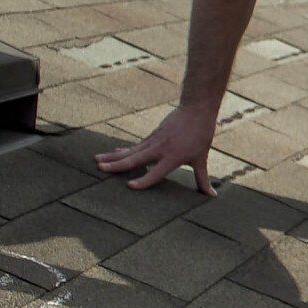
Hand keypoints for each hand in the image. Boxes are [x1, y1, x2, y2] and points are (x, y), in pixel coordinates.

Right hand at [95, 104, 218, 195]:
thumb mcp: (201, 159)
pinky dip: (122, 151)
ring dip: (113, 157)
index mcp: (172, 157)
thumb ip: (202, 179)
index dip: (144, 180)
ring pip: (130, 151)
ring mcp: (153, 142)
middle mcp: (159, 149)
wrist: (195, 110)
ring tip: (96, 161)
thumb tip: (211, 196)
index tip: (130, 186)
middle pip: (135, 159)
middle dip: (117, 165)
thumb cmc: (200, 136)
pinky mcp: (151, 137)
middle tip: (100, 169)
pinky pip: (134, 147)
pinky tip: (111, 154)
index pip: (156, 172)